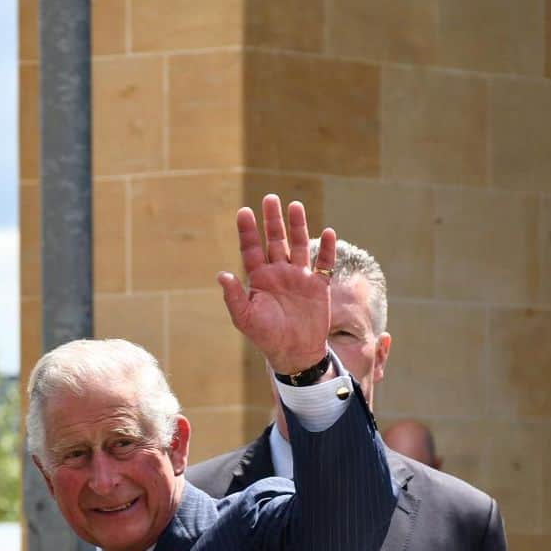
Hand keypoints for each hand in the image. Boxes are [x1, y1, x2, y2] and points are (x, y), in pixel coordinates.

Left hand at [217, 194, 334, 375]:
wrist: (294, 352)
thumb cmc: (266, 336)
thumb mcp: (245, 319)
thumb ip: (234, 296)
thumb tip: (221, 274)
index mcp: (259, 279)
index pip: (251, 249)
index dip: (248, 231)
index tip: (244, 211)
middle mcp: (279, 273)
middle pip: (275, 240)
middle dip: (272, 220)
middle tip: (270, 198)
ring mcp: (300, 277)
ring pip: (298, 245)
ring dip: (297, 226)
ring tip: (294, 206)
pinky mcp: (319, 285)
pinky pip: (324, 263)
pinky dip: (328, 249)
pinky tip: (328, 233)